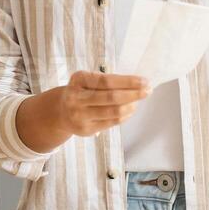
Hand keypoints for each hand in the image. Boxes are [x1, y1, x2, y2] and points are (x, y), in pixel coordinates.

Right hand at [15, 71, 150, 153]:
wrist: (60, 111)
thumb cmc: (81, 91)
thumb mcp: (87, 80)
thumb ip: (106, 81)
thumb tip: (137, 84)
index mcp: (78, 79)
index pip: (107, 81)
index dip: (128, 81)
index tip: (144, 81)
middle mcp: (76, 97)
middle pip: (111, 97)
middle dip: (133, 94)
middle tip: (148, 91)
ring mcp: (80, 115)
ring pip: (113, 111)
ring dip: (131, 106)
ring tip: (139, 101)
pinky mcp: (86, 129)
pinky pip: (111, 122)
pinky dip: (125, 115)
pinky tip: (130, 110)